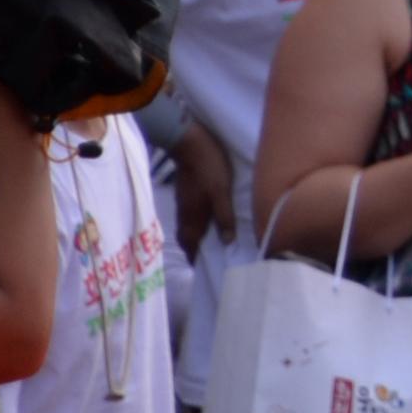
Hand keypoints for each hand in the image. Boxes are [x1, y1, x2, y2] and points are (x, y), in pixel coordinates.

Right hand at [169, 121, 234, 255]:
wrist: (191, 144)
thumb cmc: (209, 169)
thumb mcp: (221, 193)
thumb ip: (224, 217)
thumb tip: (227, 242)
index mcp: (192, 217)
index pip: (190, 245)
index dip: (195, 257)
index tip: (204, 268)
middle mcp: (184, 214)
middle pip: (187, 238)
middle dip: (195, 249)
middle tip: (210, 257)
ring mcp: (184, 203)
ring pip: (188, 226)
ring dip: (197, 236)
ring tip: (213, 242)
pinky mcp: (186, 194)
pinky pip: (190, 215)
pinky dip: (198, 223)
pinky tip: (210, 219)